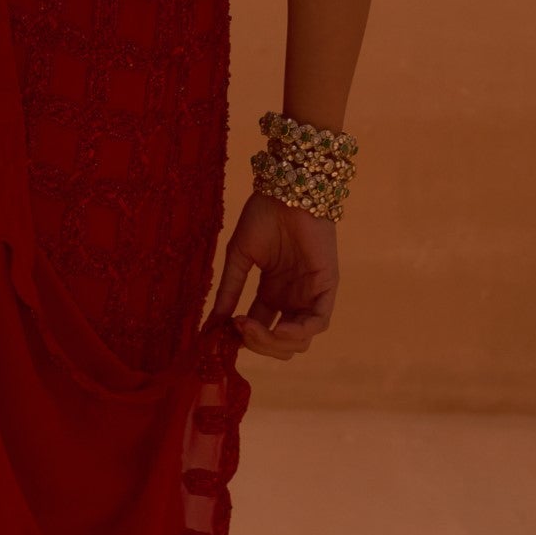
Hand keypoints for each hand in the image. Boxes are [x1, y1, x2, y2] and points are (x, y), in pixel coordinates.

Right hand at [211, 194, 338, 360]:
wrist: (286, 191)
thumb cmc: (263, 215)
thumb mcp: (239, 256)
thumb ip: (229, 290)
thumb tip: (209, 326)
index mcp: (272, 292)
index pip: (259, 330)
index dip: (242, 339)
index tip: (220, 337)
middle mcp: (291, 299)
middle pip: (279, 342)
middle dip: (257, 344)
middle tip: (238, 329)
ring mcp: (309, 296)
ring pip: (299, 341)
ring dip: (274, 343)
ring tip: (252, 327)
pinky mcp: (326, 288)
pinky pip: (318, 322)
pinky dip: (298, 333)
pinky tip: (279, 329)